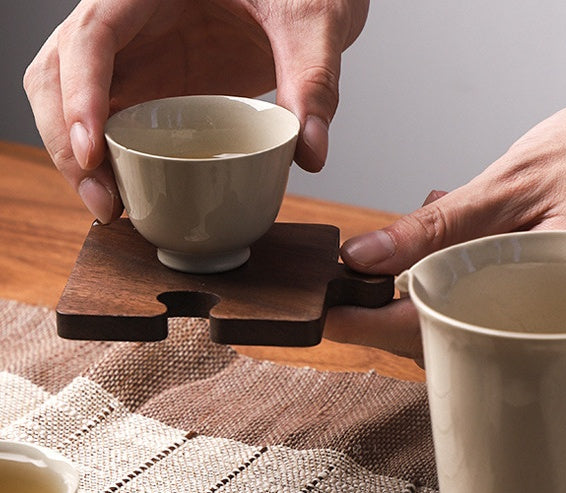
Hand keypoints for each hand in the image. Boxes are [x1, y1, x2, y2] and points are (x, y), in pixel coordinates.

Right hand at [24, 0, 368, 221]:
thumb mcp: (311, 23)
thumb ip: (313, 80)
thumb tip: (311, 153)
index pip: (92, 37)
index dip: (80, 95)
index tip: (93, 152)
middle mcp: (129, 19)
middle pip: (60, 72)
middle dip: (68, 141)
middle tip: (106, 203)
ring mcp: (137, 53)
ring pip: (73, 99)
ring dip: (80, 157)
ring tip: (114, 208)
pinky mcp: (153, 83)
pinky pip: (111, 119)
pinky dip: (109, 159)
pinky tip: (129, 192)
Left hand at [325, 49, 565, 360]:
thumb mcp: (513, 181)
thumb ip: (440, 227)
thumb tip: (368, 255)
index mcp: (540, 297)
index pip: (433, 329)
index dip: (371, 327)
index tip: (325, 320)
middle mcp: (547, 321)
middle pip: (447, 337)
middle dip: (395, 308)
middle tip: (360, 279)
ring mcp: (554, 317)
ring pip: (470, 323)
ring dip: (428, 290)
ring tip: (404, 253)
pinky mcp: (556, 303)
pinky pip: (495, 305)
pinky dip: (461, 279)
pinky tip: (450, 247)